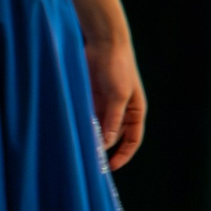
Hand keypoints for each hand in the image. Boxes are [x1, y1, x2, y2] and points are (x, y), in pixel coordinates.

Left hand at [88, 37, 146, 169]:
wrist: (105, 43)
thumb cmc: (118, 67)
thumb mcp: (118, 96)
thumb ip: (113, 120)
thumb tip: (106, 143)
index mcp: (135, 111)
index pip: (132, 140)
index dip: (123, 155)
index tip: (109, 167)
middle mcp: (121, 111)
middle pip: (114, 137)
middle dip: (104, 149)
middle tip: (90, 162)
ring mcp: (105, 105)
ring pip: (99, 129)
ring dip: (92, 138)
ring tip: (80, 149)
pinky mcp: (91, 98)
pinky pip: (87, 118)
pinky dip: (83, 126)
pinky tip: (74, 133)